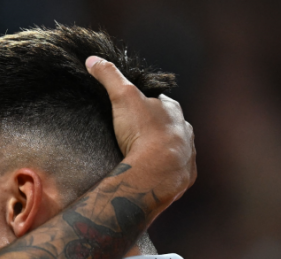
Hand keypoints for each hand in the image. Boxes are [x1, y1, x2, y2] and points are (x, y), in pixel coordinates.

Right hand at [86, 56, 196, 204]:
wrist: (158, 171)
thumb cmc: (143, 132)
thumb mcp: (122, 97)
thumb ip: (109, 76)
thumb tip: (93, 60)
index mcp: (173, 110)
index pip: (159, 102)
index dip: (145, 105)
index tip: (131, 111)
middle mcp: (185, 131)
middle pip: (168, 126)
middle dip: (154, 130)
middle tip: (133, 136)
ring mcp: (187, 154)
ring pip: (174, 149)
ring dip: (161, 152)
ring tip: (140, 157)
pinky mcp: (184, 176)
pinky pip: (176, 172)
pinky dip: (165, 172)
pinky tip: (151, 174)